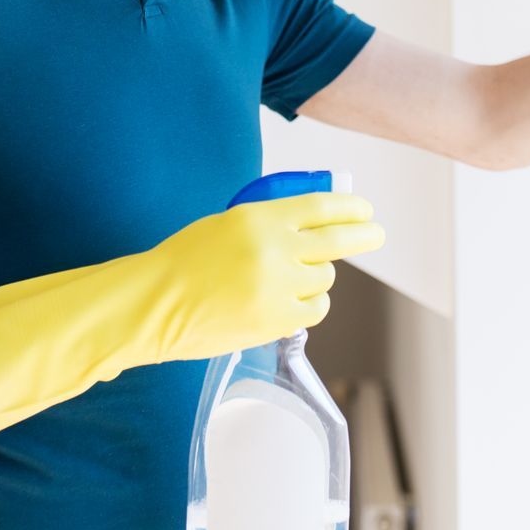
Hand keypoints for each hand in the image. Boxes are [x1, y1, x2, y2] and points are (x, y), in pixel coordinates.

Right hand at [0, 192, 384, 429]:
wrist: (154, 304)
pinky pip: (311, 309)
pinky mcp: (275, 322)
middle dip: (362, 236)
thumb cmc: (185, 260)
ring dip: (318, 276)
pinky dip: (306, 304)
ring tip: (296, 276)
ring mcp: (277, 289)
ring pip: (324, 279)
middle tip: (375, 234)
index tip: (366, 210)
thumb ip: (272, 222)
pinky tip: (289, 301)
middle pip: (337, 242)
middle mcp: (275, 252)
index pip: (322, 207)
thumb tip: (317, 221)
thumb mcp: (229, 225)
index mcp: (259, 219)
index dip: (351, 208)